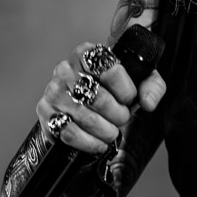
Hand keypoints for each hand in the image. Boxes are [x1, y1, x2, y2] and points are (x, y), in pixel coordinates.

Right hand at [36, 42, 167, 153]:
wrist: (80, 99)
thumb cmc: (109, 88)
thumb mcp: (136, 79)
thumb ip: (151, 86)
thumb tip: (147, 103)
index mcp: (87, 53)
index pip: (111, 71)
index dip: (126, 91)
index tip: (129, 99)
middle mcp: (66, 69)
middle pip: (99, 98)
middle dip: (118, 115)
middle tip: (121, 119)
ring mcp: (53, 91)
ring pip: (86, 118)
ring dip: (106, 131)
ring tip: (111, 131)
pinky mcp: (45, 113)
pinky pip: (69, 133)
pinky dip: (89, 143)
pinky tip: (98, 143)